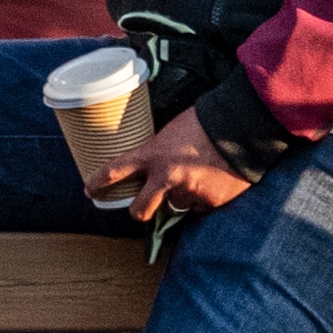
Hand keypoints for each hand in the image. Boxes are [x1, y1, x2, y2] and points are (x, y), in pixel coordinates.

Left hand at [91, 107, 255, 227]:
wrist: (243, 128)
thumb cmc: (205, 121)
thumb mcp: (171, 131)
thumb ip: (158, 152)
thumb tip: (152, 166)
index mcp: (153, 153)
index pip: (115, 170)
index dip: (98, 182)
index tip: (90, 191)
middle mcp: (167, 177)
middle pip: (140, 210)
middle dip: (139, 210)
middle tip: (144, 206)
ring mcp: (188, 192)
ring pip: (175, 207)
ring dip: (180, 198)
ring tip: (196, 177)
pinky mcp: (210, 201)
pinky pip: (199, 208)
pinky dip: (203, 199)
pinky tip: (212, 181)